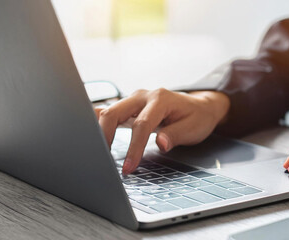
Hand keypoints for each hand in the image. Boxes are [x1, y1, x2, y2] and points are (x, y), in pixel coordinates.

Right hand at [94, 88, 229, 174]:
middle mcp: (143, 96)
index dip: (134, 147)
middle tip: (104, 161)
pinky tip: (89, 134)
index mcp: (160, 99)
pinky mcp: (129, 107)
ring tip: (95, 152)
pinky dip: (98, 123)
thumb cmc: (197, 117)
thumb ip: (175, 135)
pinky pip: (110, 112)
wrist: (200, 107)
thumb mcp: (193, 128)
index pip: (141, 125)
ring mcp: (134, 100)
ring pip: (108, 111)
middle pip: (115, 112)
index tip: (128, 167)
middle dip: (106, 136)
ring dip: (99, 132)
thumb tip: (160, 143)